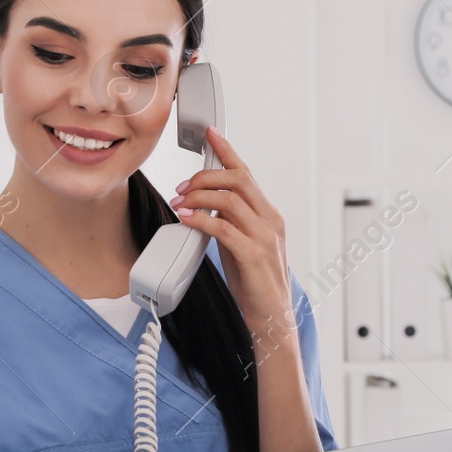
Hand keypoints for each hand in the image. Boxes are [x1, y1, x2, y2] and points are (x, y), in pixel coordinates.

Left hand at [169, 125, 291, 331]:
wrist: (271, 317)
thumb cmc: (254, 283)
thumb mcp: (241, 245)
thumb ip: (228, 223)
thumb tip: (201, 207)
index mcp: (268, 215)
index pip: (246, 174)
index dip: (228, 151)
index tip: (211, 133)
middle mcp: (270, 220)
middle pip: (238, 180)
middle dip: (205, 177)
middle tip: (181, 187)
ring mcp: (265, 237)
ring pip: (230, 200)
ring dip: (199, 197)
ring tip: (180, 203)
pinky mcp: (255, 255)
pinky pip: (224, 228)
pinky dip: (202, 220)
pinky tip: (187, 219)